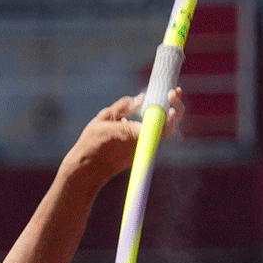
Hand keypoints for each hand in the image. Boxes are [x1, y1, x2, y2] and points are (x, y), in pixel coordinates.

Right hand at [67, 88, 182, 186]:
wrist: (88, 170)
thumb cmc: (92, 144)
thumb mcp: (103, 119)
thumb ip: (122, 107)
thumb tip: (140, 98)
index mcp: (135, 134)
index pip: (163, 122)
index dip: (172, 107)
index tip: (171, 94)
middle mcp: (143, 144)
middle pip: (168, 126)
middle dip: (174, 108)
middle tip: (173, 92)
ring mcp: (143, 150)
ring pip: (162, 130)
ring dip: (166, 114)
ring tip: (167, 97)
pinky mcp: (140, 153)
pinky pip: (153, 135)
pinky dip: (156, 122)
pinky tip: (153, 110)